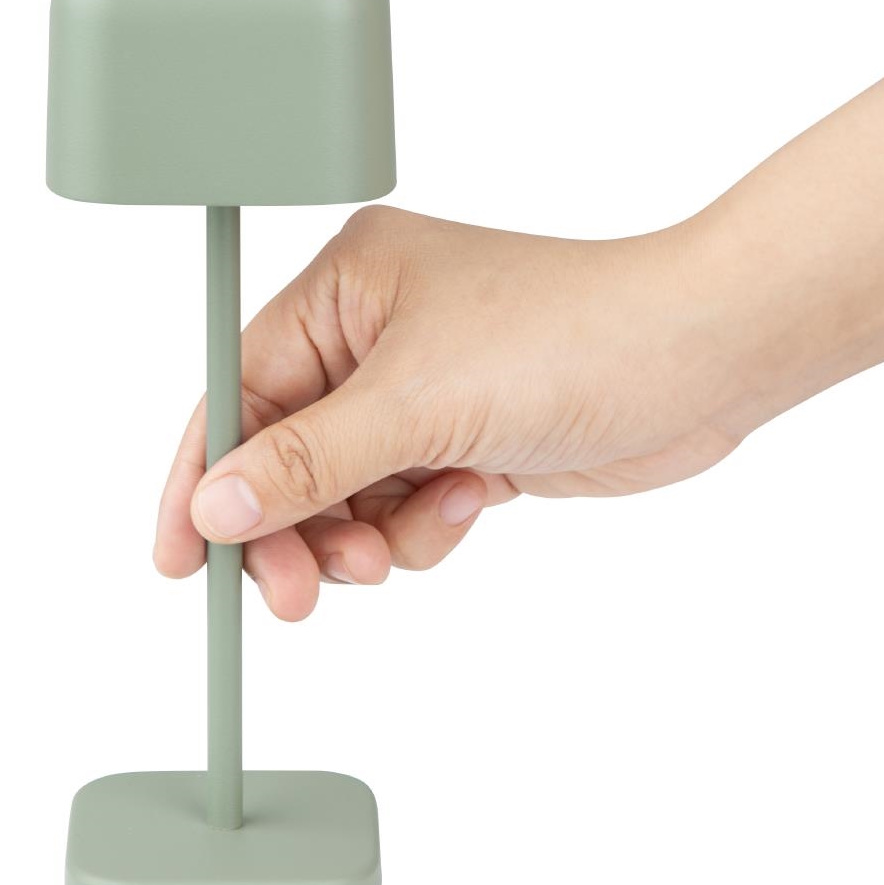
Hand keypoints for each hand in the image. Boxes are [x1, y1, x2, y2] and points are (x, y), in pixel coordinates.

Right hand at [153, 206, 747, 619]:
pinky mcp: (467, 440)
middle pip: (289, 454)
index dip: (204, 476)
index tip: (180, 559)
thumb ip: (306, 463)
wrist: (703, 359)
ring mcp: (426, 392)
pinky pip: (404, 507)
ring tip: (397, 547)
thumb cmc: (573, 337)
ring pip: (347, 494)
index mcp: (348, 288)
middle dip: (295, 527)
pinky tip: (468, 504)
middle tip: (298, 596)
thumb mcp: (418, 402)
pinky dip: (423, 527)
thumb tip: (212, 506)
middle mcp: (378, 335)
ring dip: (366, 534)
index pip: (241, 389)